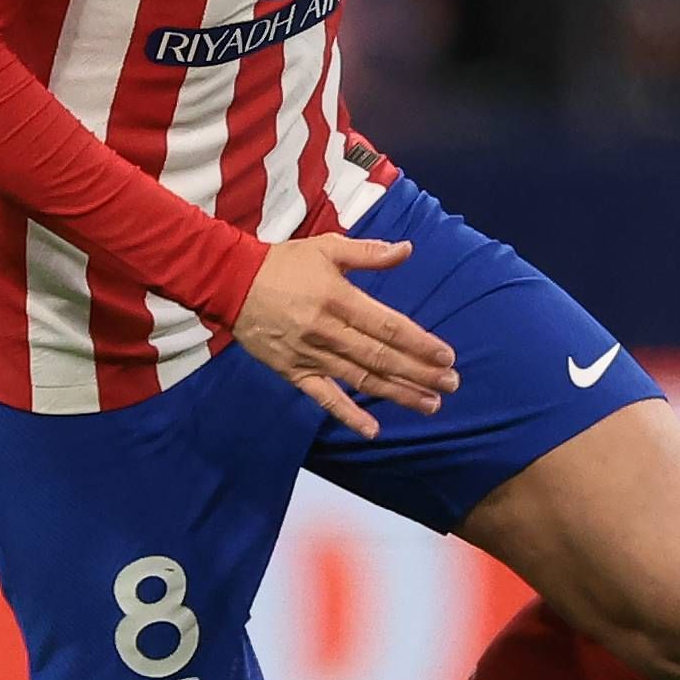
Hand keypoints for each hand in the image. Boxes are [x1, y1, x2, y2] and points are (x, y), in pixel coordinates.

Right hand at [233, 232, 456, 436]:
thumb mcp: (326, 248)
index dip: (420, 343)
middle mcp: (328, 330)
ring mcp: (310, 354)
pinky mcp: (293, 371)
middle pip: (381, 357)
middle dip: (419, 373)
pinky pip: (323, 397)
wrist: (229, 282)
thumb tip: (408, 250)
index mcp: (339, 299)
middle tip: (451, 385)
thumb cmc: (282, 263)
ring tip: (430, 405)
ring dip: (397, 394)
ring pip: (360, 379)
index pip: (388, 326)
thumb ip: (368, 253)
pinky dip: (347, 414)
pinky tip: (372, 430)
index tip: (447, 356)